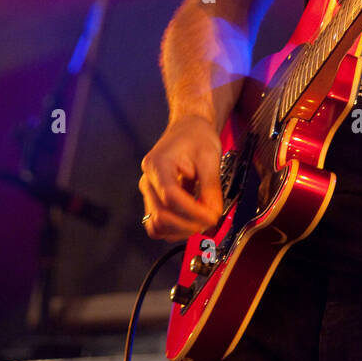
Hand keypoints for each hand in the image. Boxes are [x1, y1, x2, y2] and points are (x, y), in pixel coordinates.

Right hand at [139, 115, 223, 240]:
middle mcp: (148, 180)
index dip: (193, 212)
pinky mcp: (154, 200)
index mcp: (158, 164)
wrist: (188, 129)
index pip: (170, 197)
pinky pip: (158, 224)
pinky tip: (191, 221)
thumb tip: (213, 214)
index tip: (212, 216)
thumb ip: (211, 188)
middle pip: (161, 216)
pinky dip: (175, 229)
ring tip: (201, 222)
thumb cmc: (196, 137)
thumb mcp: (210, 157)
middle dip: (188, 225)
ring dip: (180, 231)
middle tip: (210, 221)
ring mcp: (148, 192)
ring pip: (156, 226)